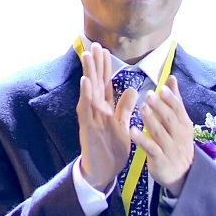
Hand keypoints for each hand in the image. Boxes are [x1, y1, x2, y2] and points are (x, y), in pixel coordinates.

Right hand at [73, 44, 135, 192]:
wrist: (103, 172)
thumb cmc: (111, 149)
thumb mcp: (122, 125)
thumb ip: (125, 108)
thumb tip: (130, 89)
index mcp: (105, 108)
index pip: (104, 83)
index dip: (105, 67)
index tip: (105, 49)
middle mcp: (95, 110)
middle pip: (95, 82)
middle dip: (95, 64)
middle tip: (94, 43)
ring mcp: (90, 118)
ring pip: (88, 92)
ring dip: (88, 73)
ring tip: (88, 55)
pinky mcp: (87, 128)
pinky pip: (85, 109)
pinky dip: (85, 95)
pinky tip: (85, 82)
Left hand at [132, 76, 195, 193]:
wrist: (183, 174)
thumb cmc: (177, 144)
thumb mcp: (179, 123)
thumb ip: (174, 101)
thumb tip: (171, 78)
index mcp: (184, 125)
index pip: (179, 109)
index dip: (171, 99)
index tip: (162, 88)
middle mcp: (179, 136)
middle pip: (170, 119)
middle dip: (160, 107)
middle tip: (150, 95)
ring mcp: (170, 148)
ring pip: (160, 133)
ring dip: (151, 120)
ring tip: (142, 108)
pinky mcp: (160, 160)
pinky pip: (151, 148)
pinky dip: (142, 140)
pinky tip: (132, 131)